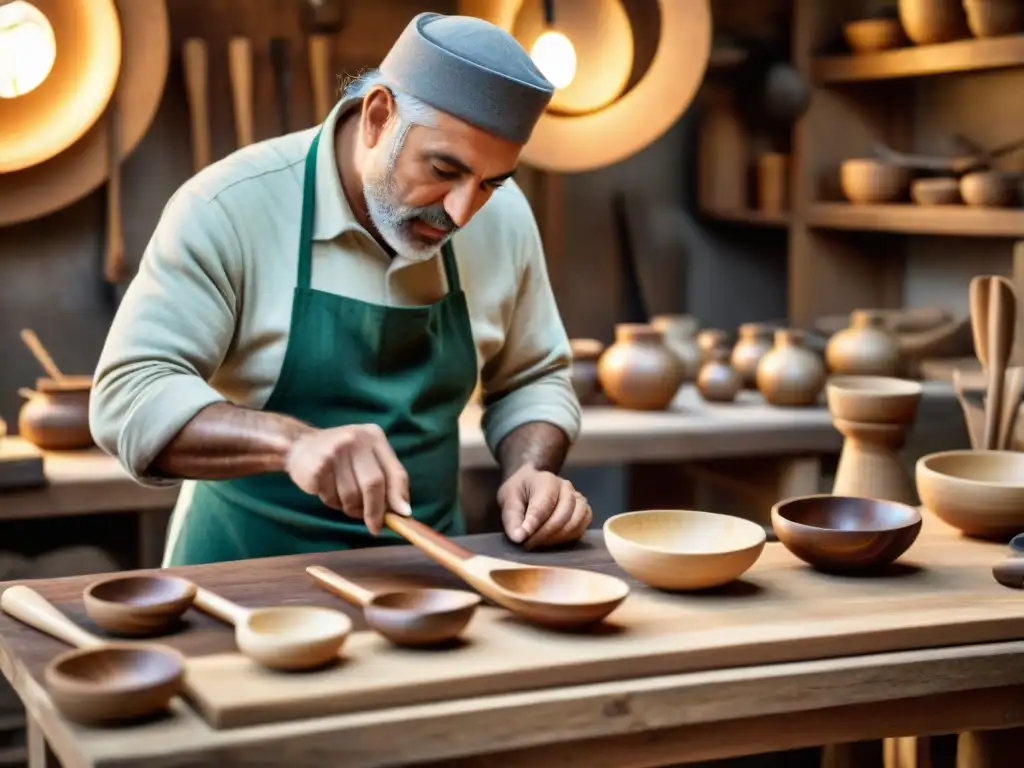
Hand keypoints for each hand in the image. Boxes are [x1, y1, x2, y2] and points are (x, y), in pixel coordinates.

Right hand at [284, 423, 410, 534]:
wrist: (299, 445)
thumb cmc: (341, 456)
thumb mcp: (367, 457)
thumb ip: (387, 478)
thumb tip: (403, 510)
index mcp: (374, 436)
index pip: (395, 471)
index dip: (399, 497)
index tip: (402, 516)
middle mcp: (356, 440)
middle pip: (374, 484)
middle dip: (375, 511)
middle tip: (374, 526)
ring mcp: (335, 451)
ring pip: (351, 496)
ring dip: (349, 507)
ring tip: (343, 498)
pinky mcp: (317, 466)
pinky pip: (331, 498)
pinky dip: (331, 502)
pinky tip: (326, 490)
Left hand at [497, 466, 591, 548]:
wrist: (530, 485)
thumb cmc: (519, 492)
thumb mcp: (508, 500)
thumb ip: (512, 519)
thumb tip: (519, 537)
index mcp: (546, 480)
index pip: (544, 504)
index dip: (534, 523)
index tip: (523, 538)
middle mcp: (566, 487)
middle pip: (563, 514)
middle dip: (545, 533)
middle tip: (528, 544)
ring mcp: (578, 498)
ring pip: (575, 521)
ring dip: (558, 537)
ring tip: (540, 543)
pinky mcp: (584, 510)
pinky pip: (582, 527)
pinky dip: (569, 537)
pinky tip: (553, 541)